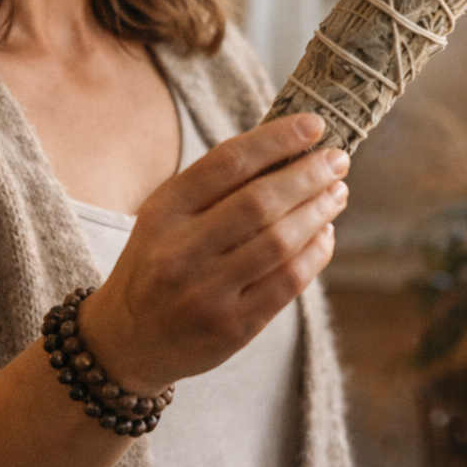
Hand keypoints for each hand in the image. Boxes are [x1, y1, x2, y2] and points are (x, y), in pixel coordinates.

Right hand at [76, 113, 346, 393]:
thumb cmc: (158, 263)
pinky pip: (288, 282)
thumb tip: (288, 151)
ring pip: (280, 241)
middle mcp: (180, 251)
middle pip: (260, 202)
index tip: (314, 125)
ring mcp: (206, 293)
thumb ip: (214, 187)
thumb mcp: (165, 217)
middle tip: (338, 159)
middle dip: (308, 175)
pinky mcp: (233, 327)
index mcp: (163, 211)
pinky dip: (316, 252)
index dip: (277, 139)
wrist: (128, 341)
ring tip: (337, 192)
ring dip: (318, 211)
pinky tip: (325, 233)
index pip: (228, 162)